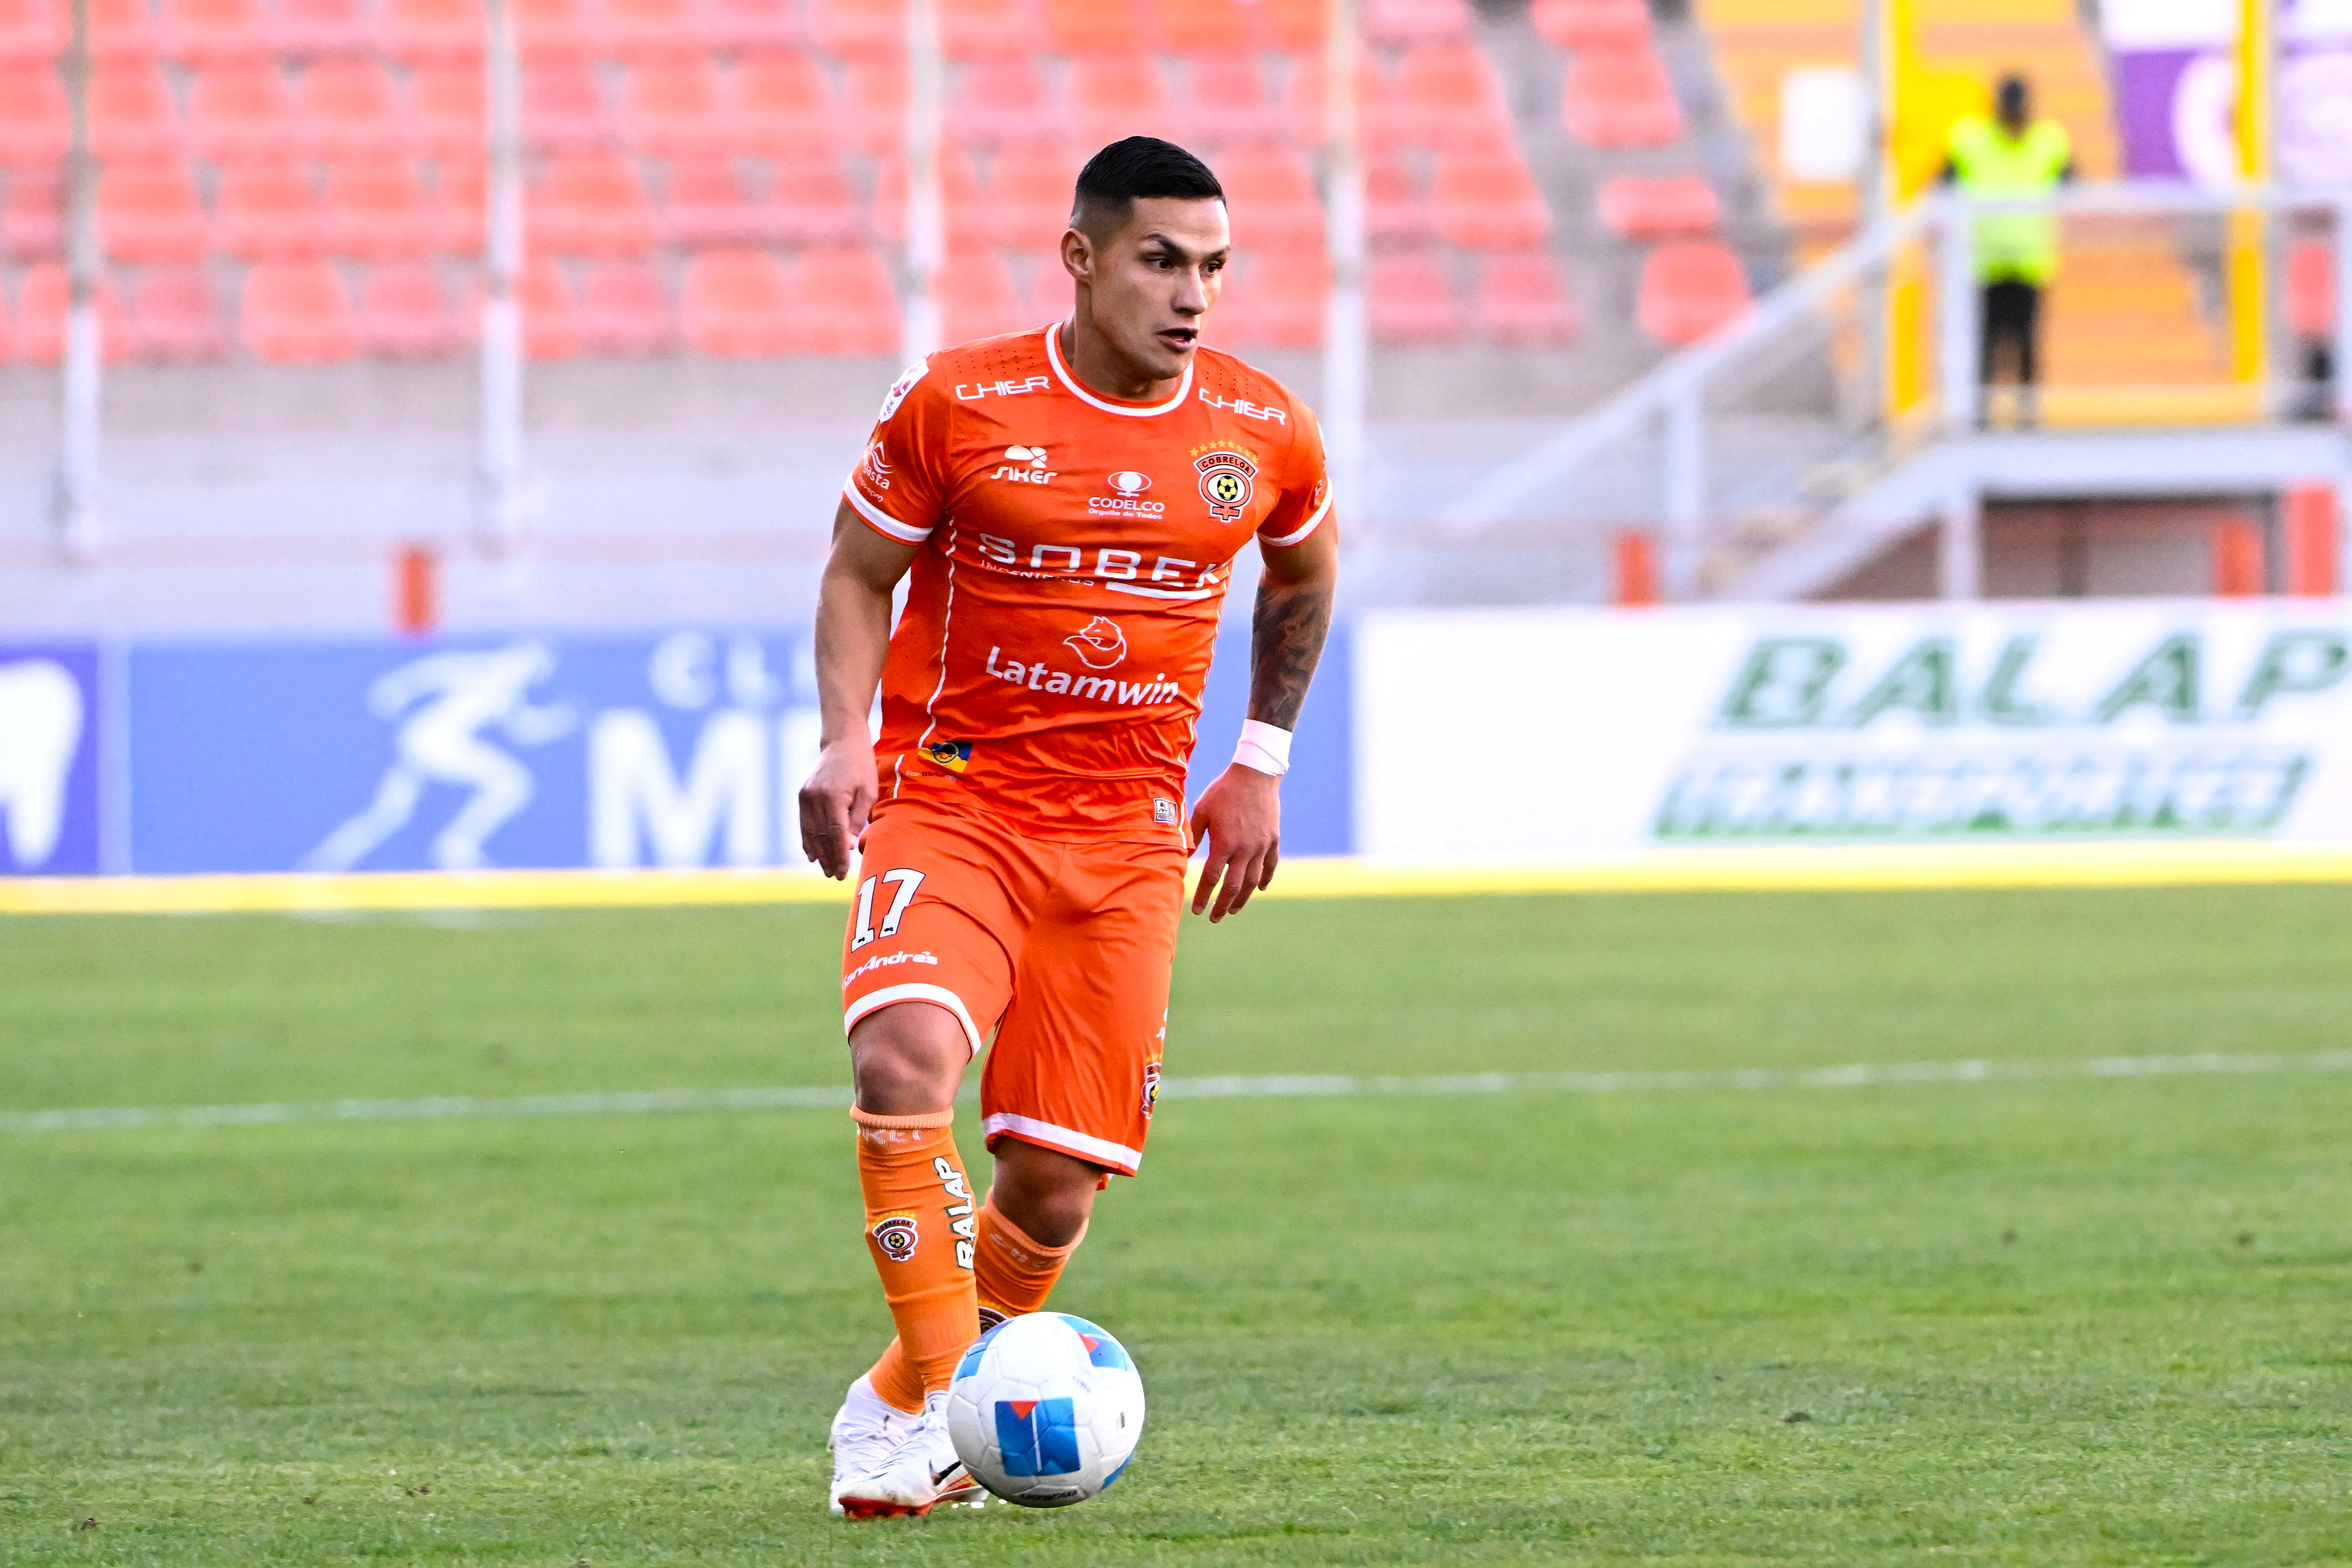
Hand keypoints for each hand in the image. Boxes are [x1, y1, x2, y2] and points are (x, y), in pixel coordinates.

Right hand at [797, 738, 877, 878]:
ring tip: (825, 870)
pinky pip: (804, 823)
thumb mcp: (868, 792)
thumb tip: (848, 846)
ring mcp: (805, 796)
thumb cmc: (861, 767)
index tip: (843, 873)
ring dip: (818, 853)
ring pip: (809, 832)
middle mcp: (814, 797)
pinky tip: (813, 855)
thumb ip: (857, 820)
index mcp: (832, 797)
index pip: (835, 834)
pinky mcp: (802, 795)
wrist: (842, 741)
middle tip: (835, 877)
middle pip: (820, 836)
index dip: (839, 855)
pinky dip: (807, 840)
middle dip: (828, 858)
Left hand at [1187, 764, 1279, 921]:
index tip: (1197, 910)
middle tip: (1215, 918)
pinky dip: (1265, 879)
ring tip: (1234, 909)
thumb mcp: (1201, 810)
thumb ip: (1193, 835)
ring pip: (1253, 881)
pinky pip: (1270, 865)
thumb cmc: (1224, 791)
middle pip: (1234, 886)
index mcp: (1224, 844)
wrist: (1255, 774)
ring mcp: (1261, 846)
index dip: (1204, 896)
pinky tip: (1260, 888)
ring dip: (1243, 899)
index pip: (1211, 878)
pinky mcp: (1273, 839)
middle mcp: (1245, 849)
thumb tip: (1186, 857)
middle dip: (1223, 905)